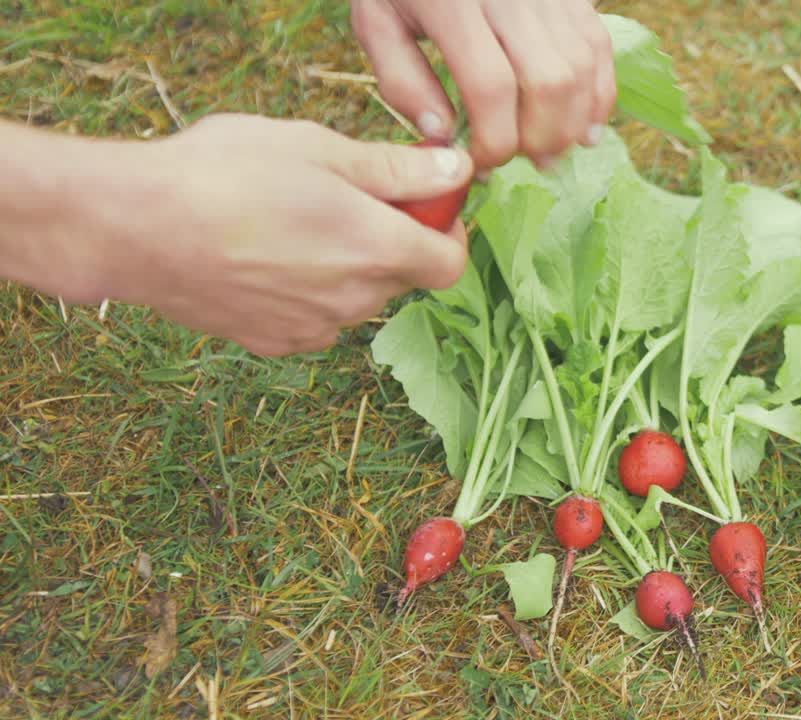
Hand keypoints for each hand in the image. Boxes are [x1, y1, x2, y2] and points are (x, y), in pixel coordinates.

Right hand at [103, 114, 472, 356]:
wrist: (134, 228)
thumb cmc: (223, 175)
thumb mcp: (320, 149)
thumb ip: (397, 171)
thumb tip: (457, 172)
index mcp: (377, 248)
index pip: (451, 263)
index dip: (446, 231)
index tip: (423, 204)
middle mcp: (355, 300)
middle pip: (403, 277)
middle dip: (391, 241)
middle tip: (342, 197)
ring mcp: (315, 328)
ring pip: (357, 298)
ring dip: (346, 266)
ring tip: (290, 222)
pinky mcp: (274, 343)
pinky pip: (315, 318)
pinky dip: (307, 292)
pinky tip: (264, 258)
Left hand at [350, 0, 615, 170]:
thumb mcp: (377, 22)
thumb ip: (402, 81)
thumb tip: (445, 136)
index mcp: (452, 3)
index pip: (490, 88)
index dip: (494, 141)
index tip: (482, 163)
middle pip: (547, 82)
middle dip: (540, 138)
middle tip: (522, 160)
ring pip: (579, 69)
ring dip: (572, 125)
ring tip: (551, 152)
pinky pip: (598, 48)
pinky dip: (599, 95)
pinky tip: (584, 127)